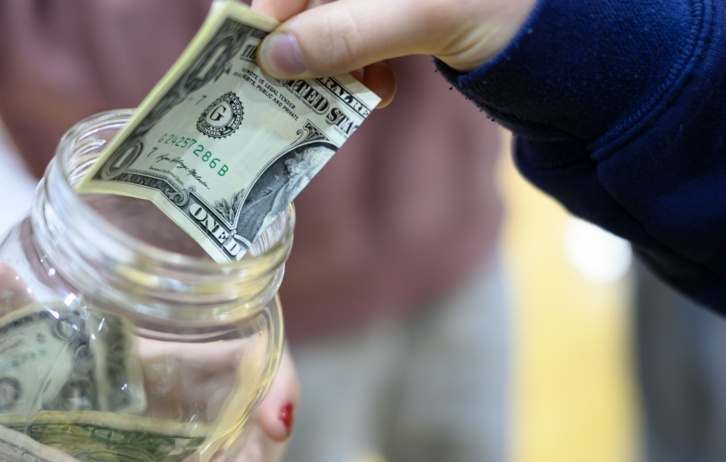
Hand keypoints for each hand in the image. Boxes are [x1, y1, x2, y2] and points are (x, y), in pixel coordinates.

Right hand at [252, 0, 536, 104]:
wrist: (566, 36)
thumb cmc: (510, 6)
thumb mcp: (427, 15)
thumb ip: (350, 30)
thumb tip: (274, 55)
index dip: (269, 7)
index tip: (255, 57)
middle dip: (302, 43)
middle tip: (299, 88)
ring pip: (329, 20)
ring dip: (332, 63)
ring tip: (357, 91)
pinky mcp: (396, 12)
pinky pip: (357, 36)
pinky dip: (358, 66)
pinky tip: (379, 88)